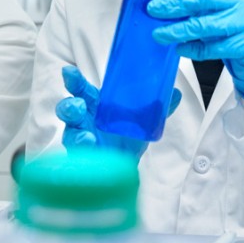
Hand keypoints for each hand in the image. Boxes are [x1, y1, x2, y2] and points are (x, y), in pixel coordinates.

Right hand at [55, 65, 181, 159]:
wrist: (124, 170)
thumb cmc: (125, 140)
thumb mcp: (141, 122)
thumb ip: (157, 108)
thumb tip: (176, 92)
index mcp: (94, 105)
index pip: (80, 89)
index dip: (73, 80)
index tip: (69, 72)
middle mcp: (81, 121)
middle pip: (67, 108)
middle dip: (69, 105)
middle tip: (78, 104)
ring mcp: (78, 140)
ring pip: (69, 133)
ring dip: (76, 132)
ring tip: (86, 133)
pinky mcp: (79, 160)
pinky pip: (76, 156)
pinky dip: (82, 152)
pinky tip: (89, 148)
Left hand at [148, 0, 243, 114]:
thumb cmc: (235, 29)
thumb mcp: (220, 8)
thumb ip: (199, 2)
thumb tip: (164, 2)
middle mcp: (240, 1)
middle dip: (173, 4)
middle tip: (153, 9)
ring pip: (204, 25)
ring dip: (178, 29)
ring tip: (159, 34)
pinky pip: (212, 47)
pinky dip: (193, 49)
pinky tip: (180, 48)